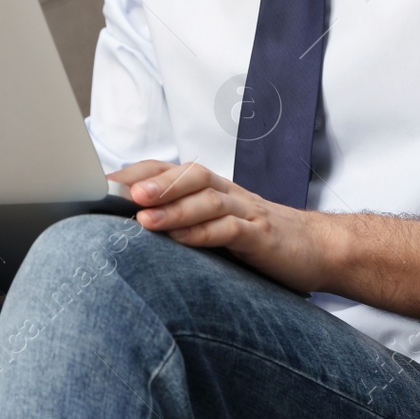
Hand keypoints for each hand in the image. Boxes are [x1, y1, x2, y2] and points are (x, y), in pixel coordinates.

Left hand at [107, 160, 332, 292]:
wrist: (319, 248)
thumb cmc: (258, 239)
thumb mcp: (216, 227)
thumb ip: (182, 222)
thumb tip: (131, 226)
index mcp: (212, 189)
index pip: (170, 170)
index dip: (136, 173)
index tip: (101, 183)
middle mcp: (227, 193)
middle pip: (189, 175)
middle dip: (154, 183)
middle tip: (122, 194)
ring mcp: (246, 212)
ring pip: (208, 200)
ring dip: (174, 208)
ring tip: (143, 220)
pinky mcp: (262, 236)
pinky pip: (232, 230)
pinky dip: (205, 234)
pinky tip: (183, 241)